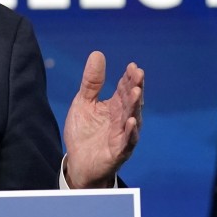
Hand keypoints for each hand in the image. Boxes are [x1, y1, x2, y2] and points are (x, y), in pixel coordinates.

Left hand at [63, 52, 143, 188]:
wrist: (78, 163)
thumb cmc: (84, 132)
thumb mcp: (84, 102)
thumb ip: (91, 82)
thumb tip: (98, 54)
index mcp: (115, 106)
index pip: (124, 89)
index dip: (128, 78)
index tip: (132, 66)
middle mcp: (122, 119)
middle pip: (130, 101)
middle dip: (135, 87)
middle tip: (138, 74)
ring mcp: (122, 135)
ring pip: (132, 118)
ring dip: (134, 105)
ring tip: (137, 92)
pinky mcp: (118, 151)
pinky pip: (126, 141)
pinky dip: (130, 131)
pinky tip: (131, 121)